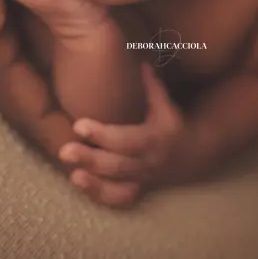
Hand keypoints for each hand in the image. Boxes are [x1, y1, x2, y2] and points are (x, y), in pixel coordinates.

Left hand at [57, 63, 185, 206]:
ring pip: (117, 185)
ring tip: (71, 173)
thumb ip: (150, 86)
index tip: (79, 125)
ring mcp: (142, 179)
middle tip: (64, 151)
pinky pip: (119, 198)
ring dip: (93, 182)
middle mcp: (148, 162)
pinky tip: (79, 183)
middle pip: (117, 165)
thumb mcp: (165, 105)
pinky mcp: (138, 189)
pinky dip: (100, 195)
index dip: (102, 134)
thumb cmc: (172, 125)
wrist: (193, 156)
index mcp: (155, 139)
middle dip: (90, 159)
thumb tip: (138, 60)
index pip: (126, 139)